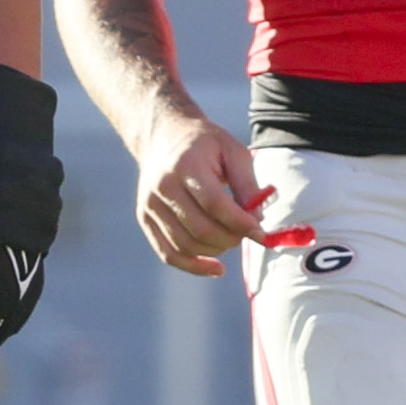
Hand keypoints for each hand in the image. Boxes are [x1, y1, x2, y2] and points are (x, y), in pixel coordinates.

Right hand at [133, 114, 264, 274]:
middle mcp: (163, 186)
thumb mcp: (233, 151)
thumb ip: (248, 184)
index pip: (214, 203)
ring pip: (186, 245)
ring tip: (232, 239)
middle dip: (231, 238)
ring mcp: (150, 205)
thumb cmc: (205, 144)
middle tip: (248, 233)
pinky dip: (194, 266)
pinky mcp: (145, 219)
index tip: (260, 230)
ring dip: (216, 251)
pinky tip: (216, 268)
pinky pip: (168, 254)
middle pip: (200, 229)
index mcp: (186, 164)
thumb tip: (258, 220)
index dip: (240, 222)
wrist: (164, 136)